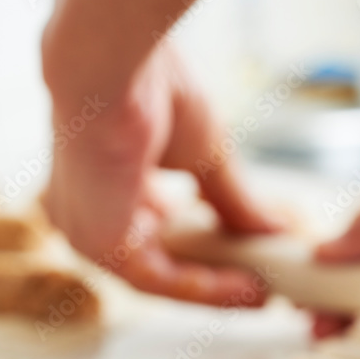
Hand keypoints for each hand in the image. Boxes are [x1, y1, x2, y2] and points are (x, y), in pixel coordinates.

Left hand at [43, 35, 278, 305]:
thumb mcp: (205, 155)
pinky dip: (207, 288)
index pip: (157, 231)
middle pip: (161, 259)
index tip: (248, 261)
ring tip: (263, 294)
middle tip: (262, 287)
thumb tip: (274, 231)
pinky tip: (247, 288)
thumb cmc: (150, 86)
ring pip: (161, 278)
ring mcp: (86, 232)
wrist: (115, 64)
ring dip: (217, 290)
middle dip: (216, 275)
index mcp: (101, 185)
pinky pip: (161, 282)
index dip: (206, 251)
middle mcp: (85, 213)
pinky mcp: (99, 244)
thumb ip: (232, 199)